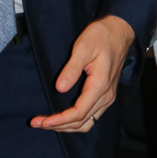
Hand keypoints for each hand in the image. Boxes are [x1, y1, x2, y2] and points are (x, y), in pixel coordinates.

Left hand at [30, 15, 134, 132]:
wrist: (119, 31)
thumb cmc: (100, 36)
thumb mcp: (83, 47)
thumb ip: (72, 69)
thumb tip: (60, 88)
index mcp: (100, 86)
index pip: (79, 113)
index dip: (59, 120)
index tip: (43, 121)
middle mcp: (106, 96)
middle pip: (82, 122)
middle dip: (59, 125)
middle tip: (37, 123)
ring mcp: (107, 97)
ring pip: (87, 122)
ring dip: (67, 126)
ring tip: (47, 123)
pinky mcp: (105, 94)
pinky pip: (91, 115)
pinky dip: (76, 121)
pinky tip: (63, 117)